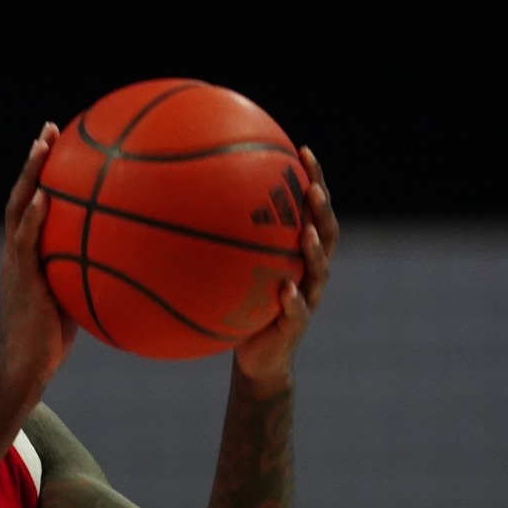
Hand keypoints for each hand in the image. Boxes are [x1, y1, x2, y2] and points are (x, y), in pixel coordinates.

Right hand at [0, 122, 77, 394]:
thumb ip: (88, 277)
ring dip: (30, 174)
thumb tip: (127, 266)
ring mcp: (15, 261)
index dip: (44, 175)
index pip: (34, 205)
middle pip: (23, 194)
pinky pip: (25, 240)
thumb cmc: (50, 341)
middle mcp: (18, 251)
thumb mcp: (74, 301)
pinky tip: (44, 196)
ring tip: (43, 143)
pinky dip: (33, 216)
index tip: (60, 146)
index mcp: (29, 254)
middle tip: (50, 128)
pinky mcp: (19, 277)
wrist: (23, 366)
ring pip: (18, 207)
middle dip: (36, 160)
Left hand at [233, 146, 336, 389]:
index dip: (313, 180)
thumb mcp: (230, 272)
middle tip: (312, 188)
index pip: (312, 209)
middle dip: (321, 209)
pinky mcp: (295, 326)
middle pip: (327, 233)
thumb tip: (181, 202)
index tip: (302, 150)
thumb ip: (219, 241)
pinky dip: (294, 301)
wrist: (256, 357)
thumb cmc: (239, 307)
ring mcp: (308, 298)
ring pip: (320, 270)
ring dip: (315, 251)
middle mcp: (309, 270)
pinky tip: (285, 290)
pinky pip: (298, 312)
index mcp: (298, 252)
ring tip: (307, 234)